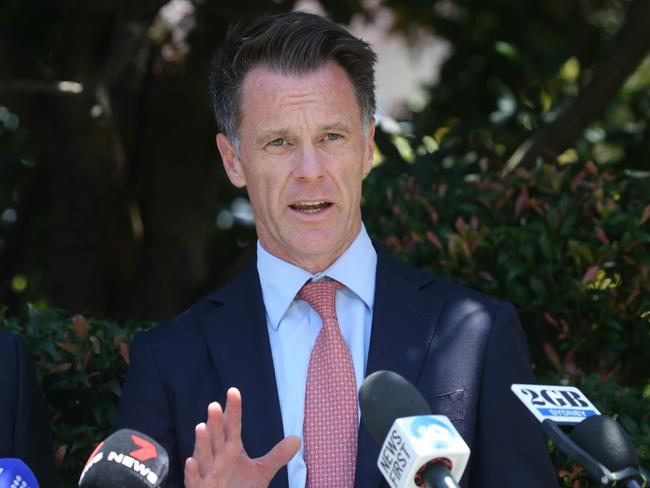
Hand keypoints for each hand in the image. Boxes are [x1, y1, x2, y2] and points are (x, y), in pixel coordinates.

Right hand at [184, 387, 299, 487]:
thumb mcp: (261, 471)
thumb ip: (277, 455)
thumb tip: (297, 439)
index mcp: (232, 449)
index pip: (232, 426)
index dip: (233, 410)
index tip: (233, 391)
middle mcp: (218, 458)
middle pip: (217, 437)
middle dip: (215, 423)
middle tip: (215, 405)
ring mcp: (208, 473)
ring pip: (203, 455)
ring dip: (202, 442)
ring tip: (201, 426)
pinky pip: (195, 481)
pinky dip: (192, 472)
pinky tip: (191, 460)